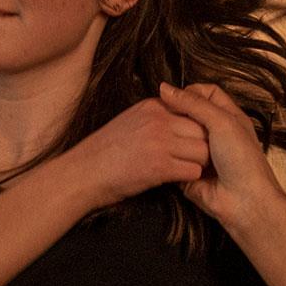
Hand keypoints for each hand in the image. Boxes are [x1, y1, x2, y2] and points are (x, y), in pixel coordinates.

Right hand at [65, 96, 209, 207]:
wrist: (82, 174)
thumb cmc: (106, 152)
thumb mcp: (131, 120)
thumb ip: (157, 116)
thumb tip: (181, 118)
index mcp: (153, 106)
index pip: (194, 110)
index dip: (198, 129)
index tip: (191, 142)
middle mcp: (158, 119)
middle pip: (204, 130)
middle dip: (204, 146)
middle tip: (193, 158)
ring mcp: (159, 142)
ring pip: (203, 151)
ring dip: (198, 164)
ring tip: (184, 169)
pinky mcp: (160, 166)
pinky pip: (193, 171)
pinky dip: (189, 178)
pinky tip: (177, 179)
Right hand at [159, 82, 285, 229]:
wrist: (244, 200)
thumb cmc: (242, 160)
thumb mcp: (221, 122)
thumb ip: (194, 104)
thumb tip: (165, 88)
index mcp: (229, 117)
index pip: (207, 93)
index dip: (191, 92)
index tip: (174, 98)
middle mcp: (217, 134)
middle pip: (192, 114)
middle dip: (178, 114)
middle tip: (164, 115)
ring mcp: (204, 154)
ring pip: (181, 136)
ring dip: (173, 136)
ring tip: (162, 135)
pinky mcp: (191, 173)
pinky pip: (176, 160)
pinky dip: (170, 156)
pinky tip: (160, 151)